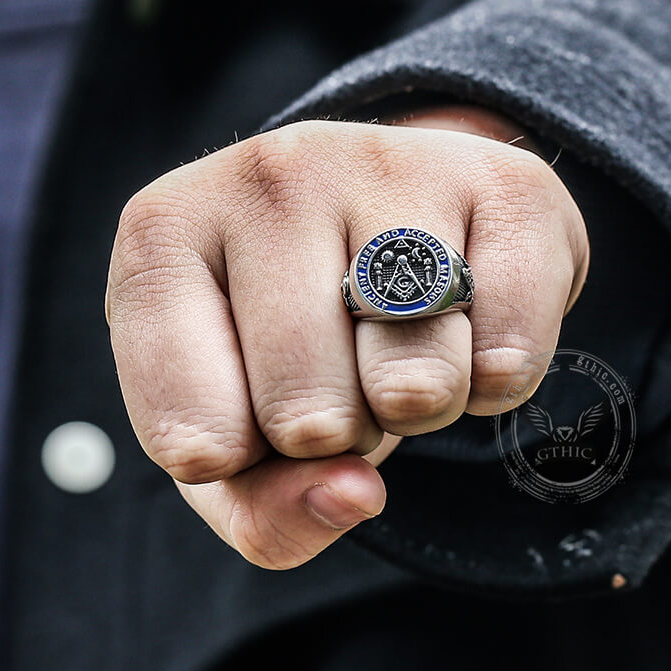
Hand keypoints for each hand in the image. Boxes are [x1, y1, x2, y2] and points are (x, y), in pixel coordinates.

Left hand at [105, 109, 588, 568]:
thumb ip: (264, 508)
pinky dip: (493, 380)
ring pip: (414, 383)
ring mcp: (386, 161)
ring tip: (398, 341)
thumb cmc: (289, 337)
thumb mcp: (238, 434)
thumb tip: (352, 493)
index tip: (251, 402)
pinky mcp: (503, 181)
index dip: (242, 457)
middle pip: (307, 415)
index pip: (192, 439)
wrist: (393, 223)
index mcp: (162, 235)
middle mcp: (266, 175)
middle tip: (338, 365)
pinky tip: (465, 322)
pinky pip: (509, 359)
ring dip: (417, 405)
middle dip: (337, 430)